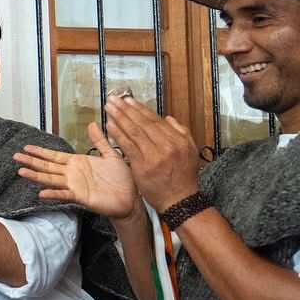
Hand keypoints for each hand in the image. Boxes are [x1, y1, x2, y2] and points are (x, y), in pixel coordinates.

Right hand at [14, 122, 138, 219]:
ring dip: (36, 176)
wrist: (131, 198)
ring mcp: (74, 186)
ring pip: (51, 179)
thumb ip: (100, 141)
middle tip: (15, 156)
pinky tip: (41, 193)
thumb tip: (92, 124)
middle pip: (47, 166)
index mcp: (78, 162)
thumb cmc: (122, 178)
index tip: (26, 147)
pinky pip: (64, 195)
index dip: (40, 151)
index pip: (54, 156)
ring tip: (21, 171)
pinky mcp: (80, 197)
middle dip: (31, 161)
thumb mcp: (111, 155)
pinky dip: (53, 194)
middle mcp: (72, 174)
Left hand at [104, 95, 201, 210]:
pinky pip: (127, 146)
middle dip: (126, 110)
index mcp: (178, 140)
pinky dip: (117, 134)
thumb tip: (167, 118)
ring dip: (119, 118)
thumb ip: (181, 132)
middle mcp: (167, 145)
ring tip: (108, 108)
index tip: (128, 100)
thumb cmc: (184, 176)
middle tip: (113, 99)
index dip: (140, 109)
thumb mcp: (190, 151)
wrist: (179, 199)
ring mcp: (154, 155)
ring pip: (134, 132)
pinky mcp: (142, 165)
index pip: (155, 120)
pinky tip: (109, 125)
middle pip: (142, 123)